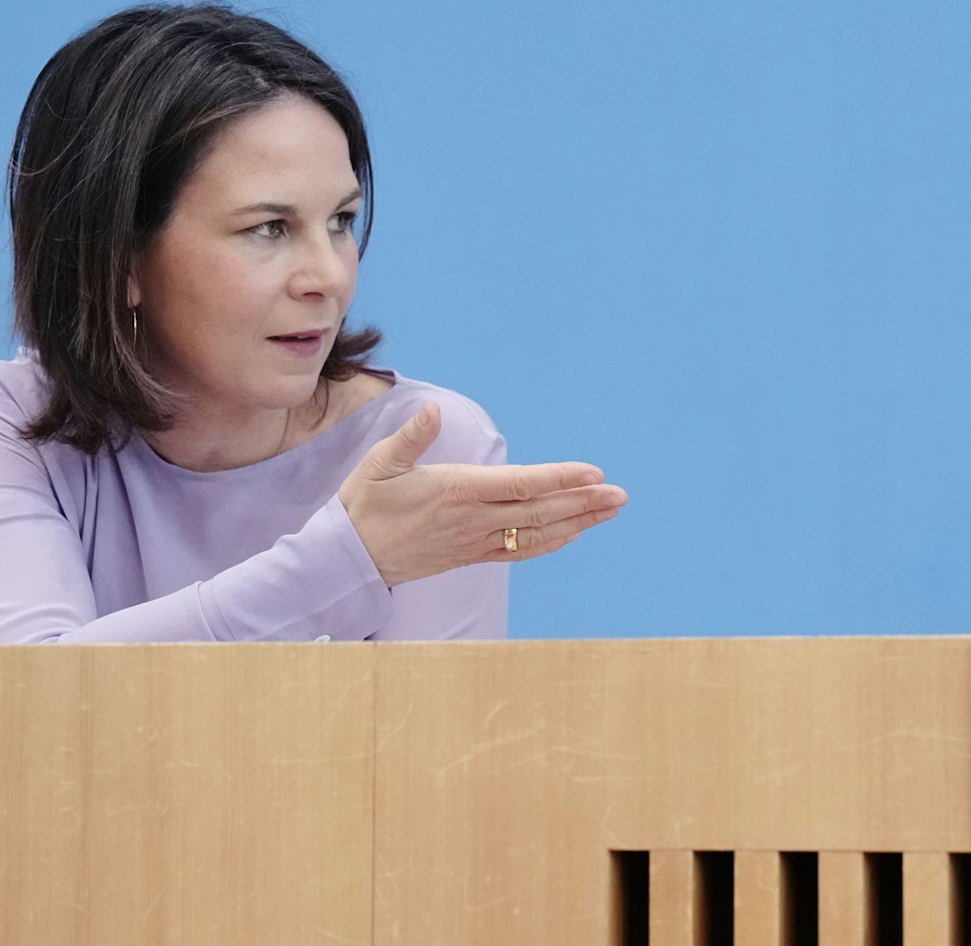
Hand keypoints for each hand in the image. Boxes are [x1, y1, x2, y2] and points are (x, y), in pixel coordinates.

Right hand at [338, 402, 627, 587]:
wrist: (348, 560)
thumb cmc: (363, 506)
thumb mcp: (379, 463)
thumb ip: (411, 437)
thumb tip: (432, 409)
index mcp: (457, 491)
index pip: (521, 485)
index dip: (560, 478)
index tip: (594, 473)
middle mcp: (473, 519)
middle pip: (540, 511)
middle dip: (584, 502)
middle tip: (622, 495)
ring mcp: (475, 541)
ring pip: (537, 533)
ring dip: (578, 521)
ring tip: (611, 511)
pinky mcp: (472, 556)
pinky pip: (519, 551)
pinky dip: (551, 541)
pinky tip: (575, 532)